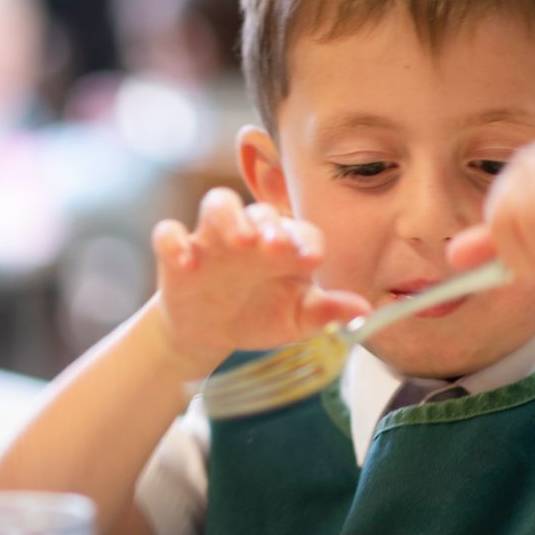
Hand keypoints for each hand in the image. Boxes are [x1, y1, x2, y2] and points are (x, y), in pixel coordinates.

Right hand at [151, 188, 369, 377]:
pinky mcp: (177, 253)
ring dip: (228, 216)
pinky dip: (174, 243)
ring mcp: (212, 239)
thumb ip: (327, 312)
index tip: (312, 259)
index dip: (305, 241)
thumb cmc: (261, 316)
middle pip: (260, 211)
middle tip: (275, 246)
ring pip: (217, 203)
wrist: (210, 331)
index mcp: (285, 246)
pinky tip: (187, 264)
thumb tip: (365, 311)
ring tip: (239, 240)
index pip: (300, 231)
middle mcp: (251, 233)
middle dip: (269, 225)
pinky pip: (169, 234)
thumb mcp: (296, 321)